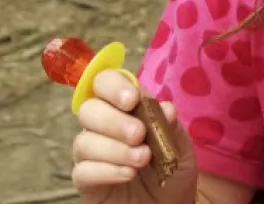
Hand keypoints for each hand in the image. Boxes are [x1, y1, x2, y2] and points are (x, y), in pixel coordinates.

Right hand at [71, 70, 198, 203]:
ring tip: (143, 159)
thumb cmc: (172, 170)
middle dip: (114, 120)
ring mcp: (91, 153)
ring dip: (115, 149)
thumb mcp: (180, 147)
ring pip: (84, 141)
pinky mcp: (86, 180)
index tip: (132, 99)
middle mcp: (102, 127)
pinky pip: (83, 171)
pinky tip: (129, 174)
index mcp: (124, 109)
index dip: (113, 86)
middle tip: (139, 135)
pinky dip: (107, 170)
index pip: (104, 83)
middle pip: (89, 110)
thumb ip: (171, 127)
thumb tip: (166, 107)